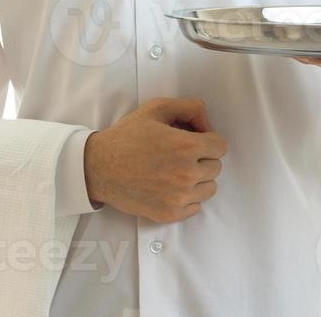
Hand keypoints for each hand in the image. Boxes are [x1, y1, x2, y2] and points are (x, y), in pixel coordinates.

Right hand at [83, 97, 227, 222]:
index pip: (221, 147)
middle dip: (203, 158)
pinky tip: (170, 187)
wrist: (99, 167)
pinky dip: (188, 197)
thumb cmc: (127, 136)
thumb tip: (208, 125)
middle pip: (216, 167)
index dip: (208, 140)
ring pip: (209, 188)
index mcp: (186, 146)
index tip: (194, 141)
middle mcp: (186, 174)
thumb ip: (190, 108)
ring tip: (176, 171)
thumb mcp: (157, 108)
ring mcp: (178, 197)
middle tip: (181, 155)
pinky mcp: (170, 214)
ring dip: (198, 179)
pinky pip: (196, 206)